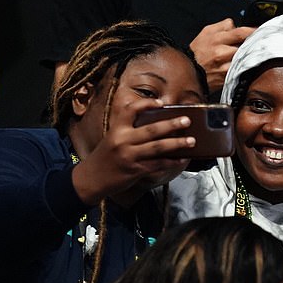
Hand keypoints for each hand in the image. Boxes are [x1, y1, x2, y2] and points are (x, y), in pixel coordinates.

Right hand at [72, 98, 194, 204]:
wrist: (90, 179)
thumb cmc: (104, 158)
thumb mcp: (112, 139)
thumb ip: (129, 132)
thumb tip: (156, 127)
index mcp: (117, 129)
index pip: (131, 110)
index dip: (147, 104)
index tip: (161, 103)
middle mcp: (123, 140)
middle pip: (151, 129)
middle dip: (172, 124)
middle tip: (187, 120)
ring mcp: (129, 156)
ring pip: (158, 147)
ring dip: (177, 144)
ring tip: (192, 141)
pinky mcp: (135, 170)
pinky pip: (157, 164)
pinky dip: (171, 161)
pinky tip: (182, 159)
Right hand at [189, 18, 255, 92]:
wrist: (189, 72)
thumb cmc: (197, 52)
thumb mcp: (206, 32)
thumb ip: (222, 26)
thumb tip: (235, 25)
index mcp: (217, 39)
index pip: (241, 32)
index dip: (254, 31)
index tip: (262, 31)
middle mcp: (221, 53)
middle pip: (246, 47)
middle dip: (254, 44)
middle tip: (262, 42)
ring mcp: (225, 67)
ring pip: (245, 59)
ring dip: (250, 56)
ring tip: (252, 54)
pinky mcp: (227, 78)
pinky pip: (241, 70)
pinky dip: (245, 67)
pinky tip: (246, 65)